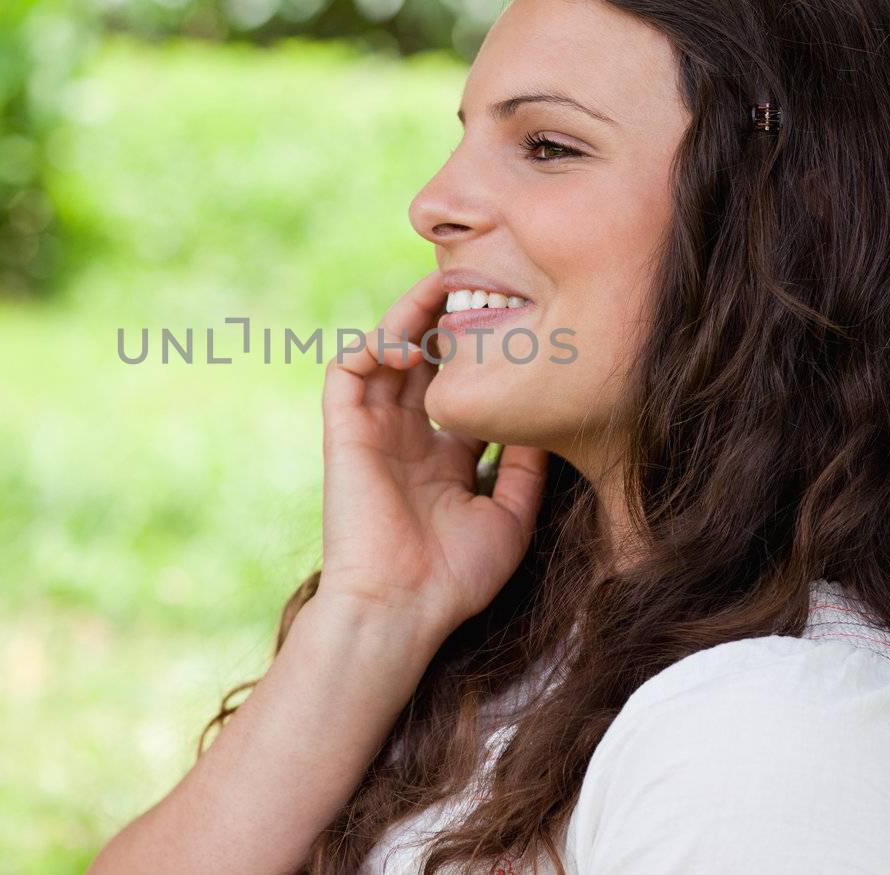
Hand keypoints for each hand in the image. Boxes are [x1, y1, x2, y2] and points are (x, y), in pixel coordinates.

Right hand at [317, 268, 550, 638]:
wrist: (401, 608)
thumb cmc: (455, 577)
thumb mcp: (510, 517)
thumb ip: (525, 469)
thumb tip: (546, 421)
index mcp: (441, 458)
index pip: (457, 387)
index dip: (478, 353)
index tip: (515, 324)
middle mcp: (406, 439)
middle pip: (422, 358)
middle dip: (444, 318)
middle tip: (476, 282)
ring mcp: (373, 433)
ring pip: (384, 352)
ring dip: (408, 316)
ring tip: (439, 290)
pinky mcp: (343, 433)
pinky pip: (346, 371)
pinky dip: (371, 344)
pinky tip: (406, 342)